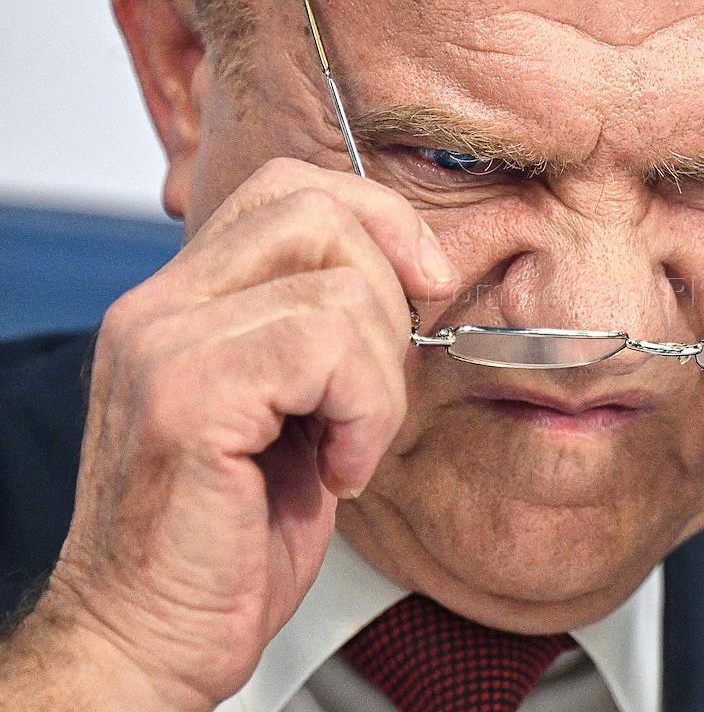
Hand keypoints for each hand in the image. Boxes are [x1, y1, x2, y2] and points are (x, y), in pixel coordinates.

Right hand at [6, 158, 457, 708]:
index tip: (426, 284)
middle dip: (391, 295)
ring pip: (342, 287)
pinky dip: (365, 416)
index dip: (377, 218)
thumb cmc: (232, 537)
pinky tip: (337, 473)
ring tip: (346, 447)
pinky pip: (330, 348)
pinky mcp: (189, 397)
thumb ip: (319, 331)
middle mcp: (161, 307)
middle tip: (375, 391)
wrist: (152, 639)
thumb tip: (411, 272)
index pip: (290, 190)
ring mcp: (166, 344)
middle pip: (317, 210)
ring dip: (381, 382)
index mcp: (184, 302)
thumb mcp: (290, 411)